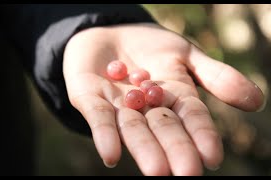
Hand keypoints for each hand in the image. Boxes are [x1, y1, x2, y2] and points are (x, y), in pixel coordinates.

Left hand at [63, 23, 263, 175]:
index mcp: (172, 98)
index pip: (191, 118)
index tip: (211, 157)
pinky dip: (105, 134)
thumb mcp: (185, 54)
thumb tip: (256, 101)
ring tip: (157, 171)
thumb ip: (215, 76)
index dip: (201, 135)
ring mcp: (118, 105)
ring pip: (133, 129)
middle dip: (175, 149)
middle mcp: (146, 108)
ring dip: (144, 149)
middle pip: (163, 129)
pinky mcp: (89, 98)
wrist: (109, 33)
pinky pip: (98, 118)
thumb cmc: (150, 47)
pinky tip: (110, 155)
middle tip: (187, 174)